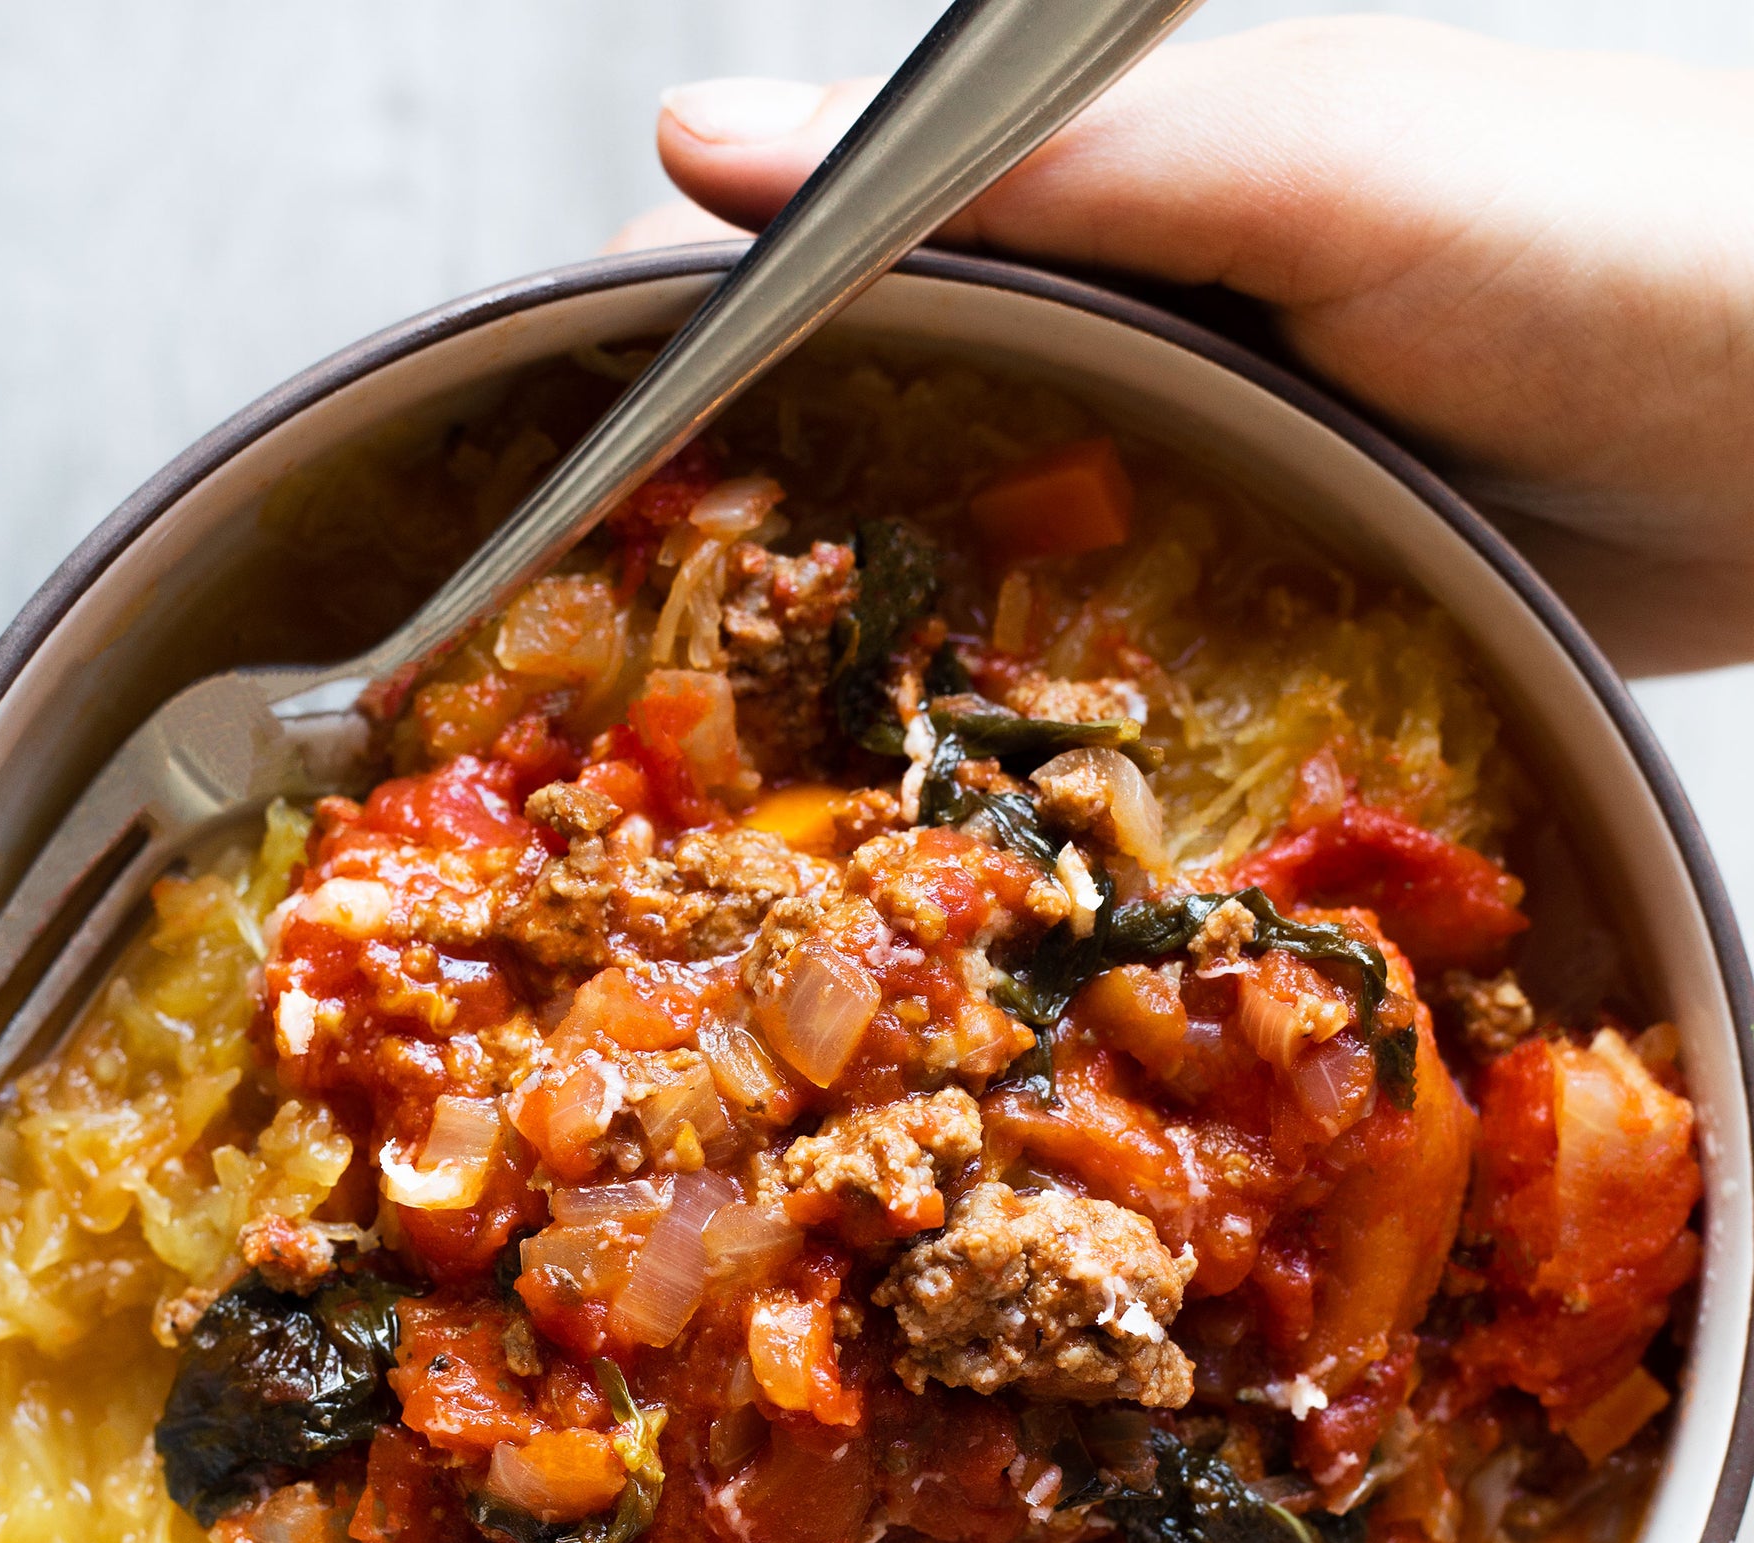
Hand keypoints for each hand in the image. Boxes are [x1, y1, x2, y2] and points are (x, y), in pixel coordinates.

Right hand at [630, 20, 1753, 676]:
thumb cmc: (1598, 248)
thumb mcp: (1299, 168)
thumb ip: (1022, 174)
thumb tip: (689, 144)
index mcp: (1085, 215)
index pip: (812, 266)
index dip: (666, 363)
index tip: (535, 485)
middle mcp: (1112, 349)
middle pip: (863, 444)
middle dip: (737, 551)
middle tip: (610, 694)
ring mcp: (1177, 490)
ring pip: (960, 571)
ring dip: (858, 664)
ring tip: (730, 784)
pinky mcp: (1250, 614)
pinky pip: (1090, 670)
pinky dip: (1007, 730)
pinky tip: (939, 807)